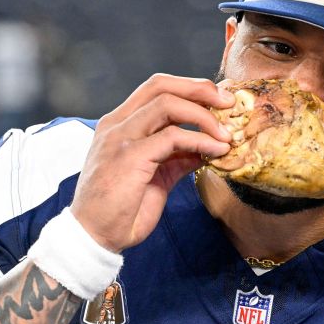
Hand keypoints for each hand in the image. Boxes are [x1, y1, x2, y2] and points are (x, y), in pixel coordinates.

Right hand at [71, 74, 233, 251]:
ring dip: (204, 115)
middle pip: (161, 85)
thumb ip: (177, 158)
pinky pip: (173, 136)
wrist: (94, 237)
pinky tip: (217, 150)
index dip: (190, 88)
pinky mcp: (129, 156)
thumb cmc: (121, 211)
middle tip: (228, 102)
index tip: (217, 101)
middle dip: (199, 89)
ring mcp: (120, 137)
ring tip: (227, 133)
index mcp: (119, 125)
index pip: (156, 89)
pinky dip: (201, 140)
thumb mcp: (155, 178)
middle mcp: (117, 124)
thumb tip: (206, 147)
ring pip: (167, 104)